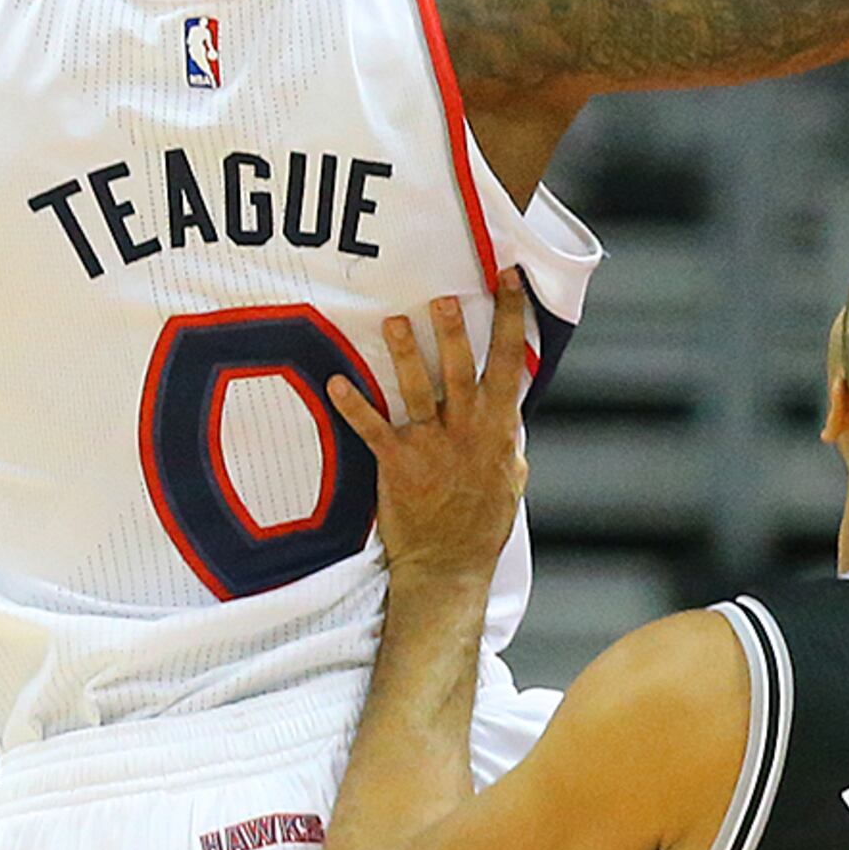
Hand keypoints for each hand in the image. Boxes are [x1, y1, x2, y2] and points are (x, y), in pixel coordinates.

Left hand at [331, 274, 531, 580]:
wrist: (449, 565)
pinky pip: (373, 427)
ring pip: (419, 389)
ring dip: (407, 354)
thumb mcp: (511, 482)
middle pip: (464, 369)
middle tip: (448, 296)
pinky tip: (337, 382)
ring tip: (394, 321)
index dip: (512, 320)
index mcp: (499, 431)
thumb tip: (511, 425)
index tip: (509, 283)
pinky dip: (354, 404)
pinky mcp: (398, 463)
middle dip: (457, 331)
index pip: (510, 365)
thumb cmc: (482, 526)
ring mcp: (433, 446)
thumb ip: (508, 447)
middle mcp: (468, 432)